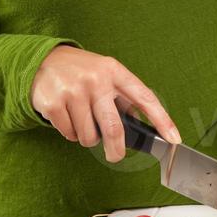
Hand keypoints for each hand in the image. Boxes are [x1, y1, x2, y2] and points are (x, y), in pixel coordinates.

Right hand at [31, 44, 180, 161]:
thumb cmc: (82, 71)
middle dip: (116, 149)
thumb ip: (123, 95)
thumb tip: (140, 123)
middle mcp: (96, 80)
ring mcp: (74, 91)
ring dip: (88, 137)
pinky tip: (68, 117)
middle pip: (114, 128)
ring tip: (83, 121)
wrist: (42, 60)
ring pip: (89, 136)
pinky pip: (69, 134)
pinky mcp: (54, 103)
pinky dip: (70, 133)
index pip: (145, 98)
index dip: (162, 120)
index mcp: (115, 71)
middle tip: (115, 155)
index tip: (174, 138)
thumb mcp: (106, 73)